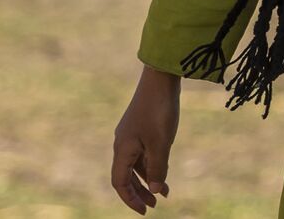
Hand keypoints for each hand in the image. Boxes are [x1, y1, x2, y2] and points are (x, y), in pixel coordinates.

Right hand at [112, 65, 180, 212]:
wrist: (160, 78)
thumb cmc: (159, 110)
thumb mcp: (161, 144)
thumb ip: (157, 169)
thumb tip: (154, 191)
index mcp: (122, 149)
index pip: (120, 183)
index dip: (130, 199)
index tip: (144, 211)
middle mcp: (122, 143)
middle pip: (126, 176)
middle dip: (138, 193)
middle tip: (153, 206)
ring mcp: (131, 134)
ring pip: (136, 164)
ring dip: (147, 179)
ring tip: (163, 193)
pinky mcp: (140, 126)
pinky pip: (142, 152)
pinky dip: (151, 164)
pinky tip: (163, 171)